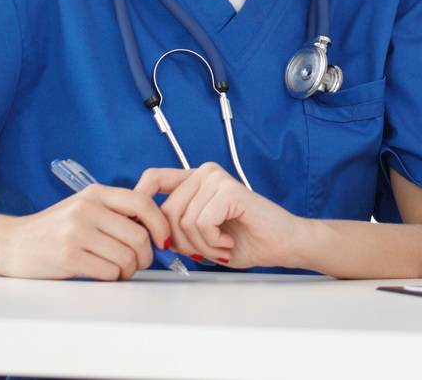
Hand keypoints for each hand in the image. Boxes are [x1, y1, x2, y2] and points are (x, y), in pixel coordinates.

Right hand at [0, 185, 166, 279]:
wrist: (11, 243)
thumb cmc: (53, 228)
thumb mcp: (84, 208)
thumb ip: (115, 212)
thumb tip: (155, 228)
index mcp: (95, 193)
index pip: (142, 202)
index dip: (160, 223)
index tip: (163, 239)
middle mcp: (87, 209)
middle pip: (138, 235)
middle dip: (146, 256)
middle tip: (140, 262)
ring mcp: (76, 232)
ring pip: (126, 257)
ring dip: (129, 270)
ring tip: (120, 270)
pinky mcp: (68, 256)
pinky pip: (108, 272)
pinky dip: (113, 278)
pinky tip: (104, 274)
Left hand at [135, 163, 304, 269]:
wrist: (281, 244)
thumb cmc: (244, 240)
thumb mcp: (198, 237)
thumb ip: (174, 228)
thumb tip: (145, 231)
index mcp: (195, 180)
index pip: (153, 178)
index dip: (141, 201)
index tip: (144, 229)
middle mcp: (204, 173)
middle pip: (166, 212)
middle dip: (182, 242)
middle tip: (207, 248)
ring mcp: (217, 179)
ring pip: (184, 221)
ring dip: (202, 245)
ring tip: (221, 245)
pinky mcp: (229, 190)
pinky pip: (202, 223)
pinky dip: (212, 241)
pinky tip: (228, 241)